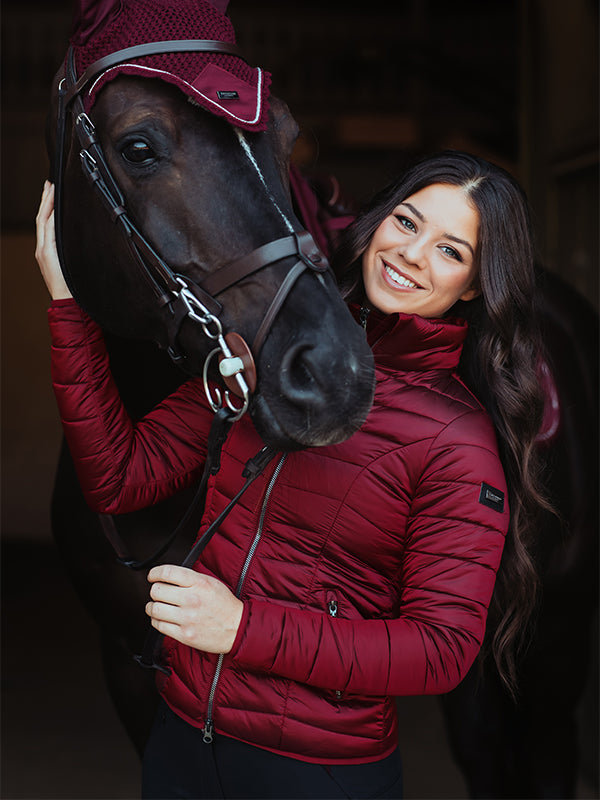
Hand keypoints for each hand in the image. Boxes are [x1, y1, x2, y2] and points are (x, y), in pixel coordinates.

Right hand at [35, 181, 71, 299]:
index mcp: (46, 250)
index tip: (52, 191)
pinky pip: (48, 232)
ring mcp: (42, 251)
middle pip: (41, 218)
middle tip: (49, 183)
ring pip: (42, 222)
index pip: (45, 223)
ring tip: (51, 190)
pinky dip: (51, 219)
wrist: (66, 301)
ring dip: (47, 204)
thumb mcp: (71, 263)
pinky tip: (55, 208)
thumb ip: (71, 250)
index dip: (48, 206)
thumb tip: (80, 237)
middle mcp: (42, 248)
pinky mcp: (45, 254)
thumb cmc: (72, 285)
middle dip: (45, 200)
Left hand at [146, 565, 243, 653]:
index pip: (167, 572)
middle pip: (157, 590)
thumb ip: (190, 577)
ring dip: (152, 606)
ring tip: (157, 606)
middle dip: (155, 591)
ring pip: (154, 608)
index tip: (152, 576)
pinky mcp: (184, 635)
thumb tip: (168, 575)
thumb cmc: (225, 605)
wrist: (237, 628)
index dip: (155, 573)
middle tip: (159, 593)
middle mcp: (191, 599)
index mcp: (199, 583)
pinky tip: (162, 618)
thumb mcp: (211, 582)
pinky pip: (159, 625)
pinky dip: (156, 621)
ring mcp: (187, 618)